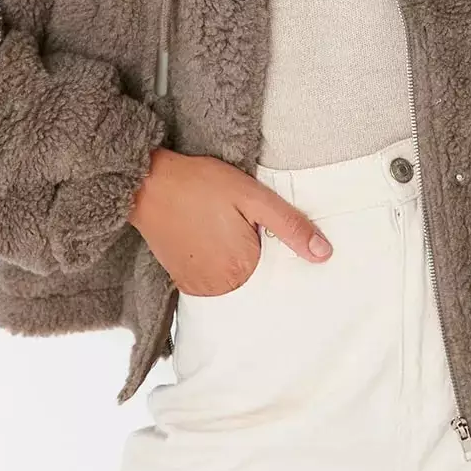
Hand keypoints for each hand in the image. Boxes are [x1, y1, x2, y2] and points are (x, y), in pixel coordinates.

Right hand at [127, 148, 332, 296]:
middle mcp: (220, 287)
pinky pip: (212, 281)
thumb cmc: (199, 184)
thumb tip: (323, 253)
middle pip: (256, 278)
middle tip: (240, 225)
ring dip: (235, 260)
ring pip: (234, 281)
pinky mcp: (183, 281)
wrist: (147, 183)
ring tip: (222, 229)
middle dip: (256, 254)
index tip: (264, 231)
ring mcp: (198, 287)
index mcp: (242, 269)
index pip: (279, 272)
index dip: (277, 250)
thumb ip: (289, 226)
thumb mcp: (252, 196)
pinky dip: (216, 264)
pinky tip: (210, 238)